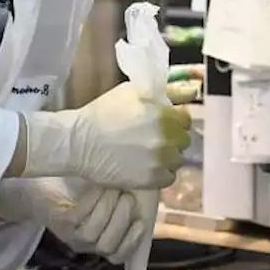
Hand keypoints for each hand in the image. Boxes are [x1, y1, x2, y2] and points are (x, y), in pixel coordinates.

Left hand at [0, 178, 146, 263]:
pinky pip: (79, 219)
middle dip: (122, 220)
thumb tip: (149, 202)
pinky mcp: (59, 222)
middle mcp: (87, 242)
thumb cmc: (82, 182)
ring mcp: (71, 235)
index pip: (120, 255)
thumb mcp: (111, 193)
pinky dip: (92, 202)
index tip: (141, 222)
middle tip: (128, 195)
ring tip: (112, 187)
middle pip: (109, 247)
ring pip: (93, 236)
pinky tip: (97, 186)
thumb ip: (129, 202)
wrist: (45, 174)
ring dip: (107, 209)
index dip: (133, 243)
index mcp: (103, 236)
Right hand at [22, 82, 190, 188]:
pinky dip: (161, 173)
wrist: (79, 143)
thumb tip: (191, 90)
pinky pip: (169, 177)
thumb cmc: (103, 113)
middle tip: (155, 138)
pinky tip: (147, 166)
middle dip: (173, 137)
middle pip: (184, 140)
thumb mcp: (132, 91)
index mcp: (164, 115)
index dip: (176, 120)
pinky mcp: (152, 180)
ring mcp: (160, 161)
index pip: (186, 119)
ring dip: (168, 156)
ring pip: (178, 159)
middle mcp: (166, 138)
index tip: (164, 122)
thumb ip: (164, 90)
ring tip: (149, 153)